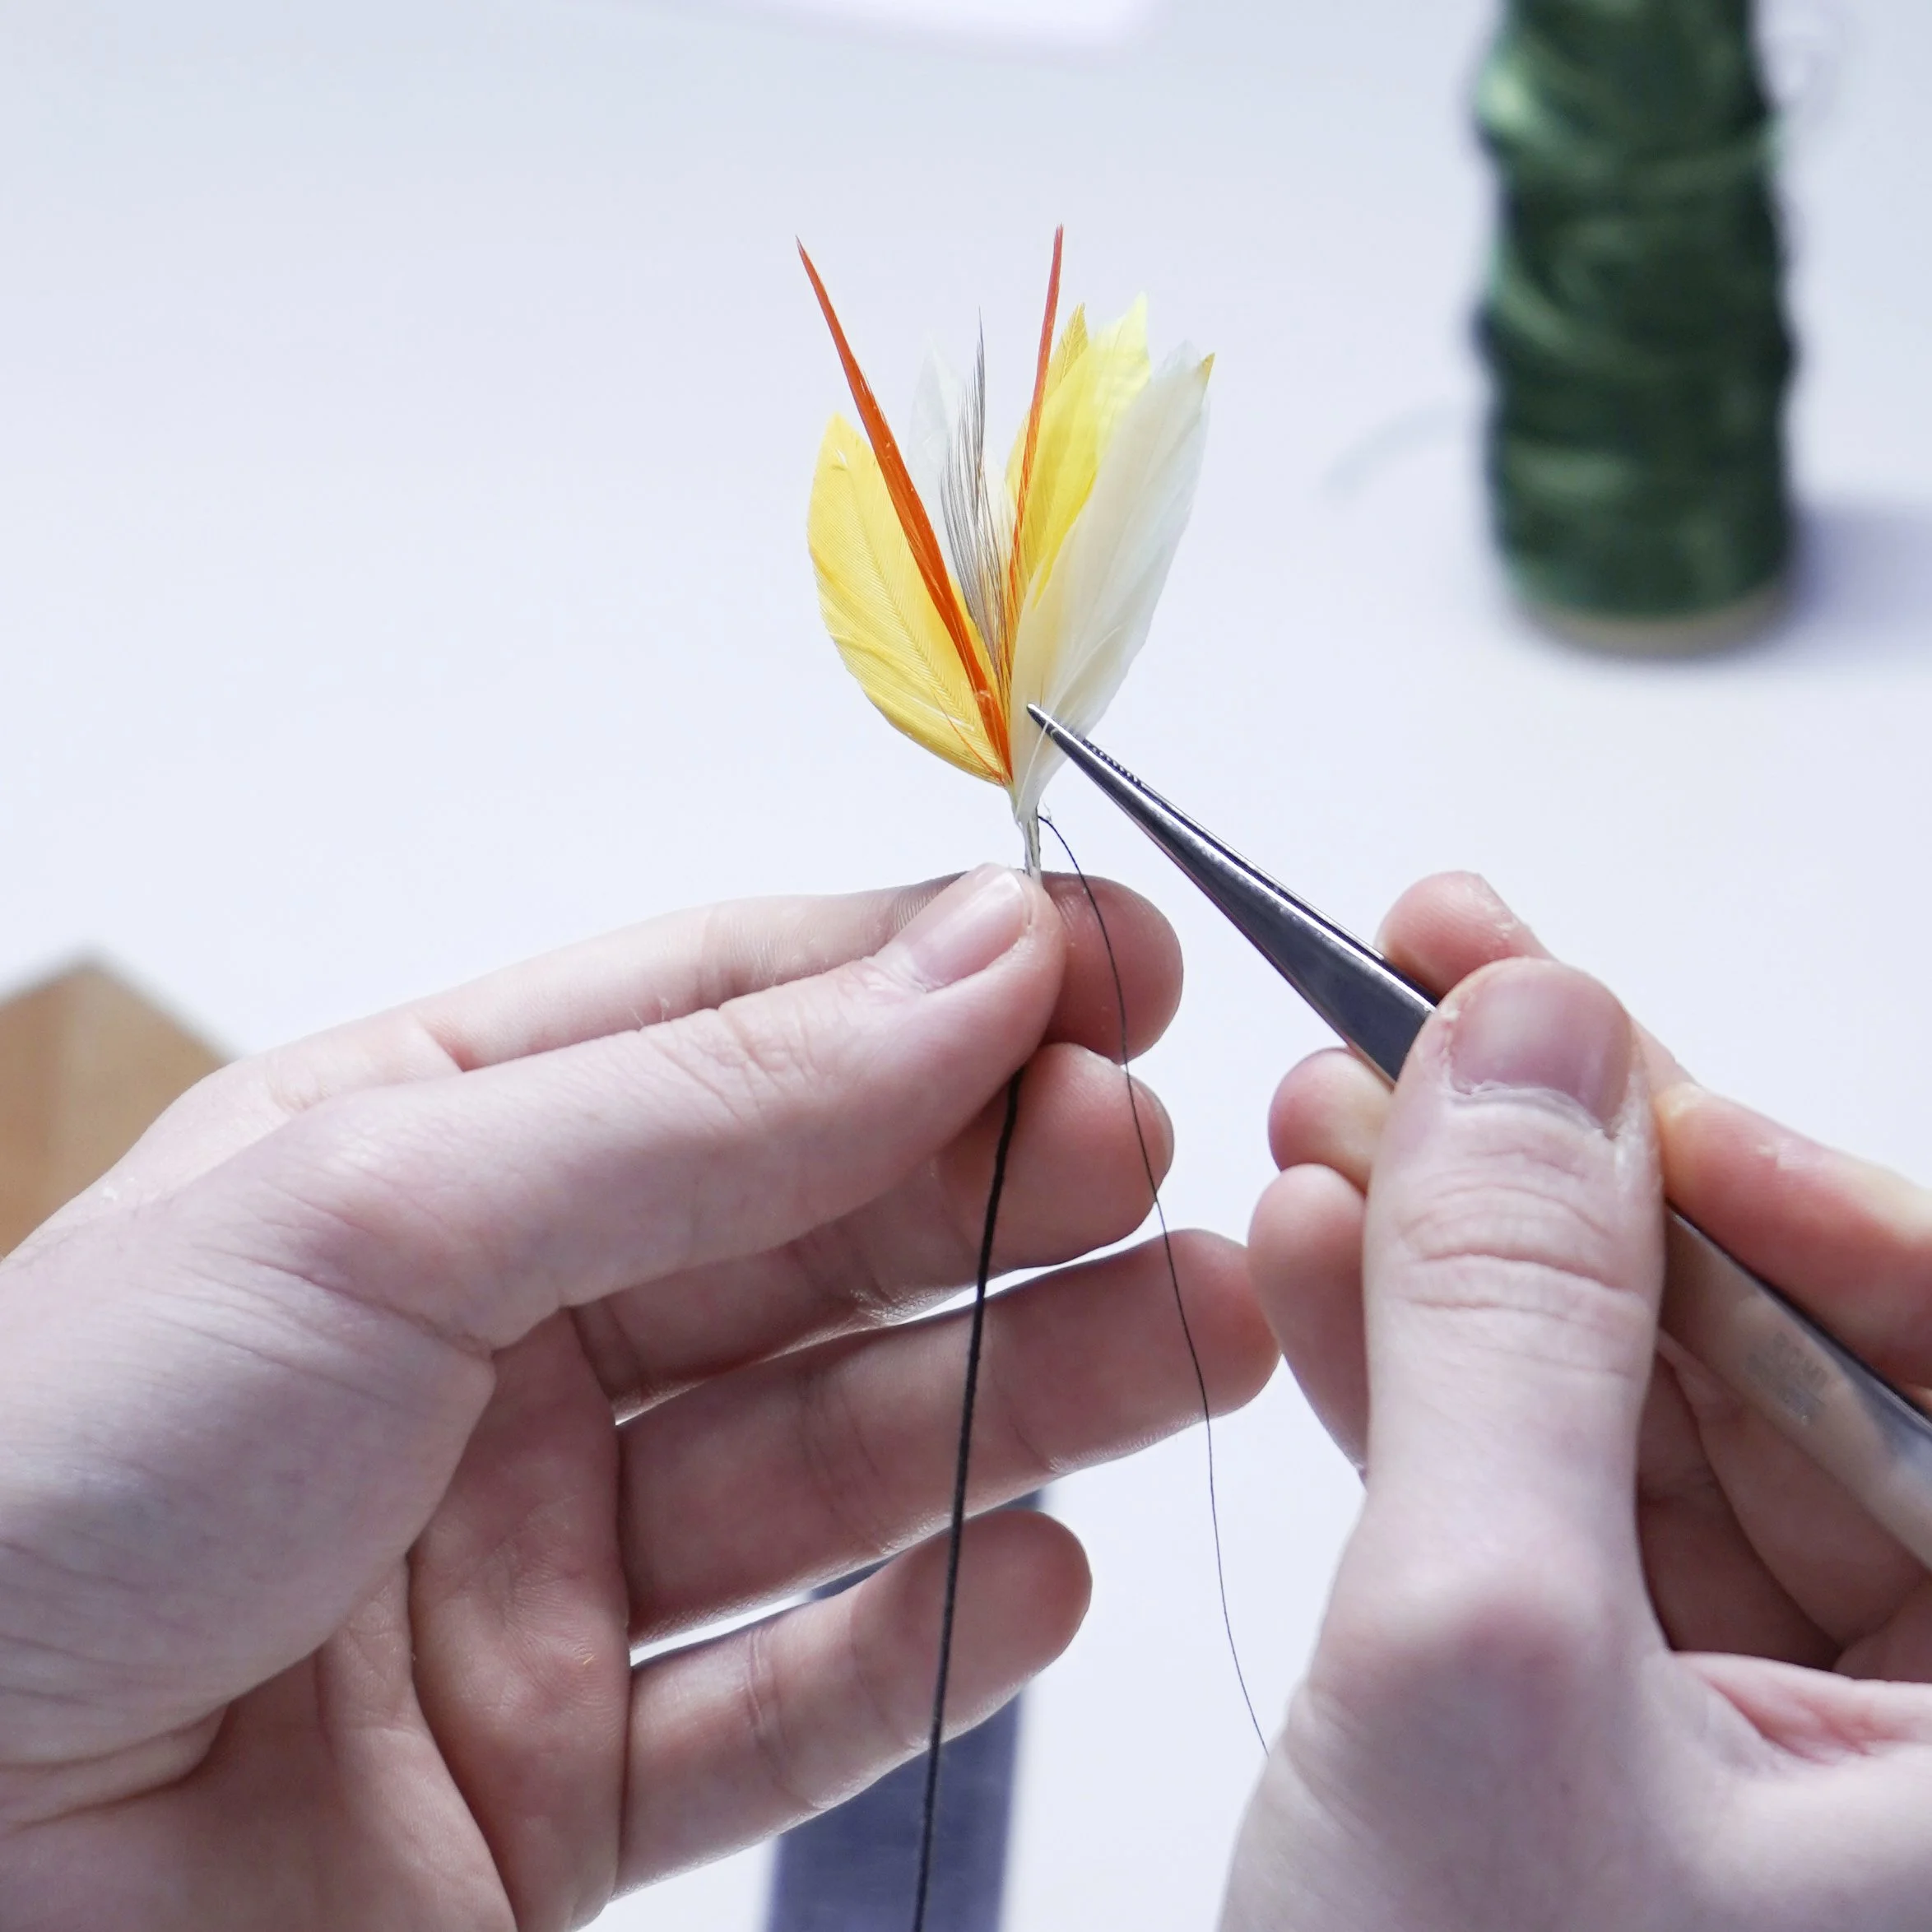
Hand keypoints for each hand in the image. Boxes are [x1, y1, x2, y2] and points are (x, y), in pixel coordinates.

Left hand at [0, 866, 1273, 1931]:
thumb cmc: (44, 1489)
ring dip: (1026, 1392)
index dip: (927, 985)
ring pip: (839, 1461)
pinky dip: (930, 1636)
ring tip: (1196, 1331)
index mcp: (427, 1164)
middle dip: (1000, 1186)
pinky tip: (1048, 1564)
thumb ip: (710, 1101)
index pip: (732, 1028)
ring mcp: (534, 1574)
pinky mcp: (555, 1789)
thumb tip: (972, 960)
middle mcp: (495, 1353)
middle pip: (814, 1242)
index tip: (1107, 966)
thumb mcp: (389, 1214)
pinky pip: (787, 1700)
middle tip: (1155, 1153)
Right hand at [1225, 873, 1931, 1930]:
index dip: (1798, 1186)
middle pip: (1794, 1369)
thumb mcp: (1480, 1660)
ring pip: (1654, 1419)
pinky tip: (1329, 1257)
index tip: (1598, 1051)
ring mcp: (1793, 1753)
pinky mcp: (1641, 1746)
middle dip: (1578, 1183)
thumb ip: (1507, 1324)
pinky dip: (1433, 1382)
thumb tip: (1521, 1027)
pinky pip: (1559, 1509)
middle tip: (1429, 1002)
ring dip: (1479, 1259)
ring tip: (1334, 1108)